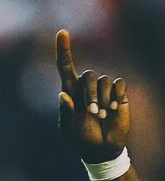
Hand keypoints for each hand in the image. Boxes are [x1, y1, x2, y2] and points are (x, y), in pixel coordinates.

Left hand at [56, 29, 129, 163]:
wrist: (102, 148)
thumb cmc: (82, 139)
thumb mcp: (69, 129)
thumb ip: (66, 112)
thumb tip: (62, 95)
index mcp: (70, 92)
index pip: (65, 67)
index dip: (63, 50)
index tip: (61, 32)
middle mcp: (86, 87)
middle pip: (88, 75)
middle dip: (90, 94)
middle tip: (92, 112)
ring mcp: (103, 89)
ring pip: (104, 81)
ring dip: (103, 99)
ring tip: (103, 116)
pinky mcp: (118, 93)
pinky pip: (119, 84)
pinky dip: (116, 96)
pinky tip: (114, 109)